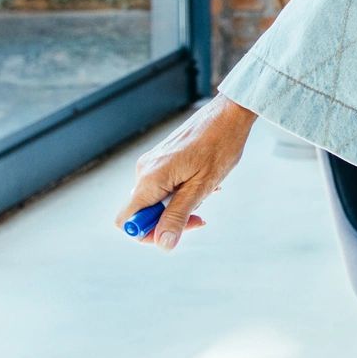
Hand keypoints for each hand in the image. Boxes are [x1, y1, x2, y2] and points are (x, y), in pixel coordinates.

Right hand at [113, 95, 257, 250]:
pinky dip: (183, 191)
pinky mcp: (162, 158)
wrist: (230, 112)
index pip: (126, 221)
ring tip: (207, 191)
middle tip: (200, 215)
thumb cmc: (220, 145)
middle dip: (171, 219)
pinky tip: (205, 183)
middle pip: (144, 212)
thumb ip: (178, 215)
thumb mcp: (201, 187)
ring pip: (157, 199)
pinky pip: (164, 185)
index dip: (147, 233)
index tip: (176, 229)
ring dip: (181, 204)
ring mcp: (153, 163)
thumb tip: (163, 244)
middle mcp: (144, 171)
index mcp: (150, 179)